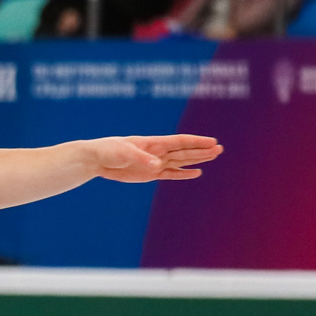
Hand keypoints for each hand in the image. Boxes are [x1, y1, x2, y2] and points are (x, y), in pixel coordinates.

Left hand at [87, 134, 222, 182]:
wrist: (96, 159)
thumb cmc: (109, 150)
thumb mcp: (124, 153)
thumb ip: (141, 158)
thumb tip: (157, 164)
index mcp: (153, 143)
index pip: (179, 141)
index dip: (196, 142)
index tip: (212, 141)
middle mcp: (157, 152)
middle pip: (184, 151)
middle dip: (202, 150)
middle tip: (220, 149)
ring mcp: (155, 163)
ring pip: (180, 161)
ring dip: (197, 160)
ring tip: (214, 156)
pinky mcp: (149, 174)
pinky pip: (170, 174)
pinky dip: (183, 174)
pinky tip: (196, 173)